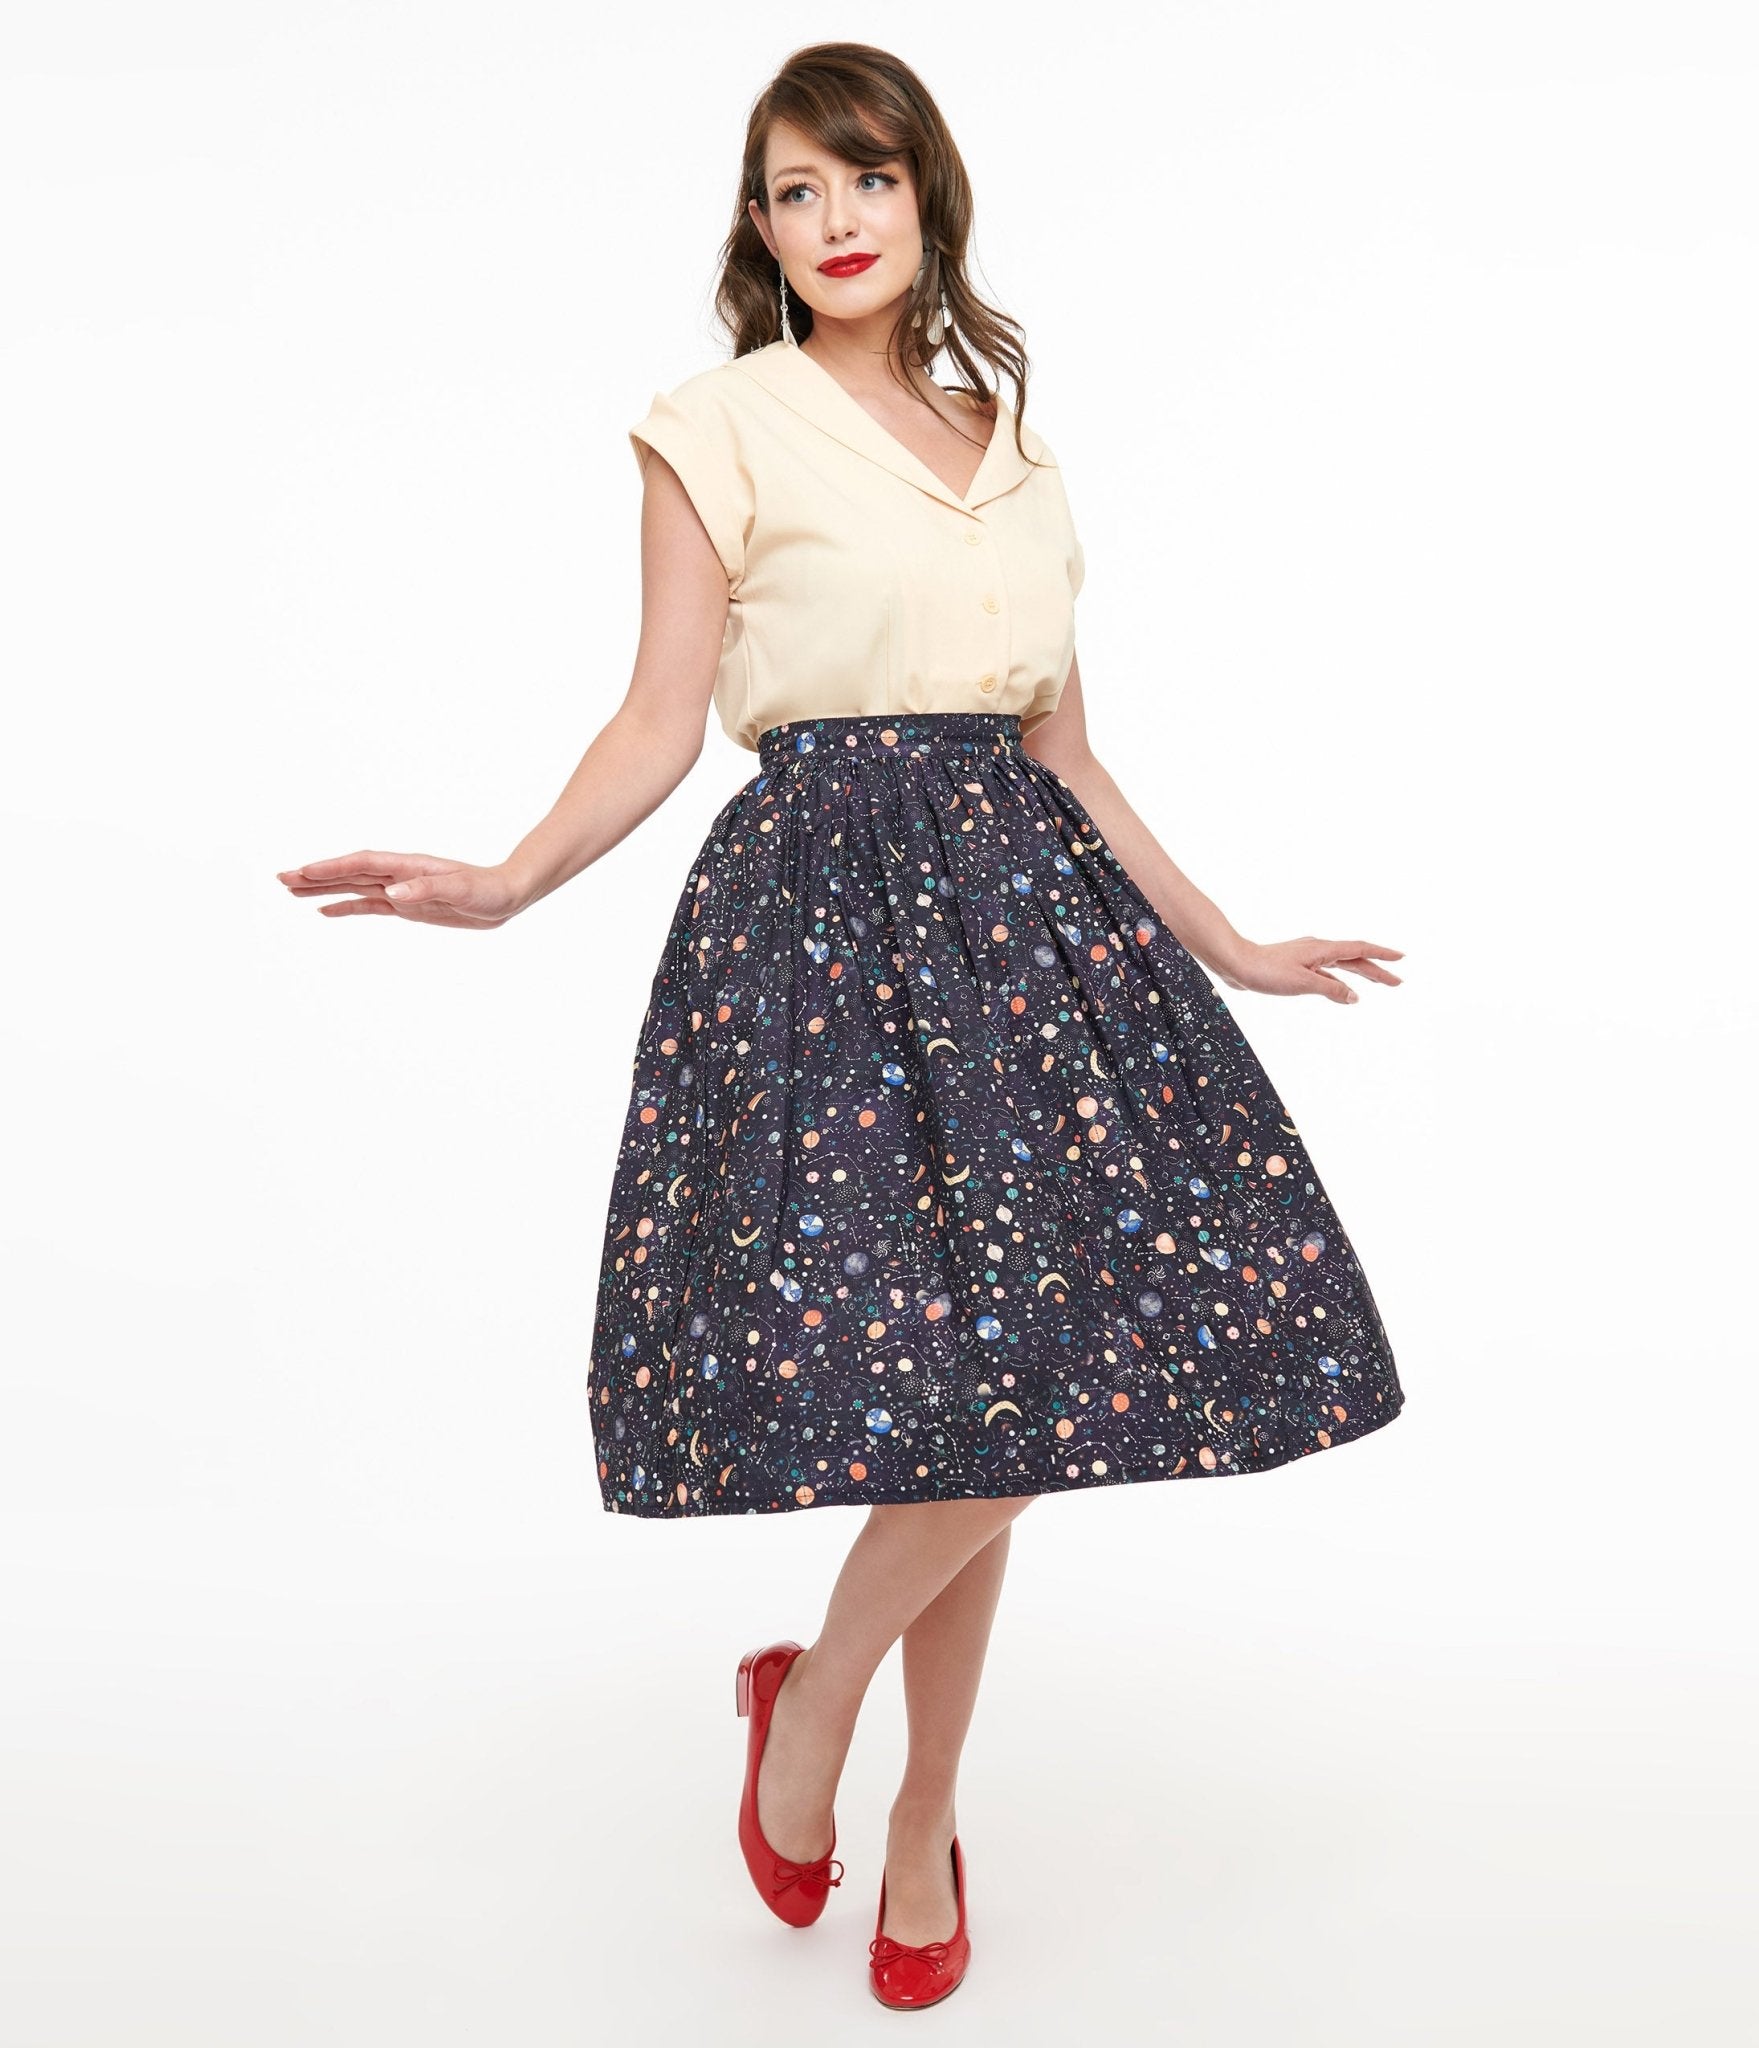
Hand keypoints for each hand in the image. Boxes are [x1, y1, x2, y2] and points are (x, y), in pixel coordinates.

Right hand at [274, 850, 528, 927]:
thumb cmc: (488, 889)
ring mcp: (401, 889)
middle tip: (281, 878)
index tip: (304, 871)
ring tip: (290, 890)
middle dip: (316, 875)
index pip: (363, 864)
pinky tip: (324, 911)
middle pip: (350, 872)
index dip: (333, 867)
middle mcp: (400, 875)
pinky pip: (369, 905)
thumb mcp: (462, 890)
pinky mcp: (407, 906)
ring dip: (323, 888)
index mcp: (410, 867)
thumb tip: (392, 893)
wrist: (507, 895)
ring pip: (354, 887)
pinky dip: (346, 907)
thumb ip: (427, 890)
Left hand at [1220, 935, 1403, 1003]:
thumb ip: (1331, 990)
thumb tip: (1355, 997)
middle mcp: (1318, 950)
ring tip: (1378, 984)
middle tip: (1397, 982)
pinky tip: (1344, 992)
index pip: (1360, 950)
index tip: (1401, 958)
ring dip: (1360, 975)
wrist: (1237, 964)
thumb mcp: (1302, 983)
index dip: (1382, 954)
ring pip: (1341, 967)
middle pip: (1354, 959)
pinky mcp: (1297, 967)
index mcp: (1322, 949)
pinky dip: (1339, 982)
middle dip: (1377, 970)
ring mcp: (1307, 958)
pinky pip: (1327, 974)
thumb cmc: (1266, 971)